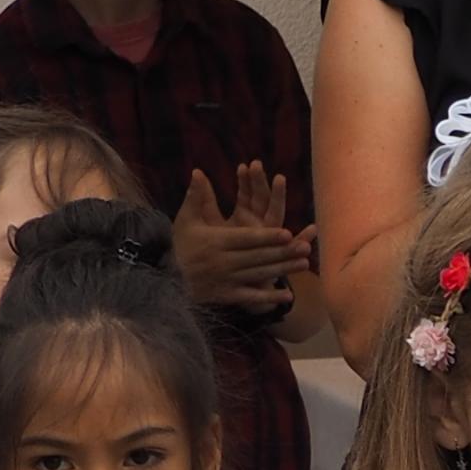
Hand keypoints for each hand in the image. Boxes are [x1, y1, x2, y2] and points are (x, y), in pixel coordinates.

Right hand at [173, 165, 307, 311]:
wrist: (165, 277)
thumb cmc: (179, 245)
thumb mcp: (186, 220)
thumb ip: (196, 197)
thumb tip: (198, 171)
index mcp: (216, 241)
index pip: (247, 239)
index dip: (268, 237)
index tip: (287, 234)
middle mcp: (224, 262)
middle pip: (259, 257)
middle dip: (283, 253)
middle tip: (305, 248)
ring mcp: (226, 280)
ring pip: (259, 274)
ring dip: (283, 270)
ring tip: (304, 264)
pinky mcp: (227, 295)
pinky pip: (250, 297)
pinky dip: (269, 297)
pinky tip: (287, 296)